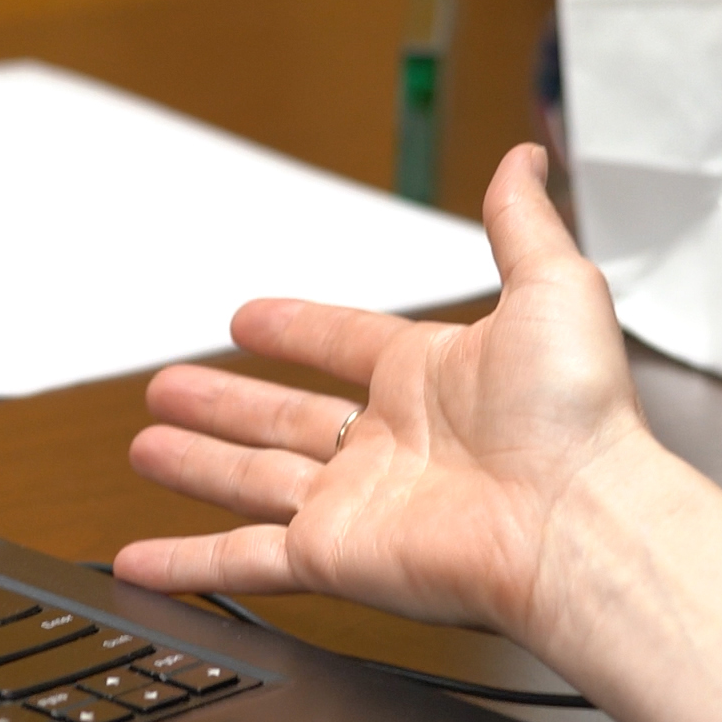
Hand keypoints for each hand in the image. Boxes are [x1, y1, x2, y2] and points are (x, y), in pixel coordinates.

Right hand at [116, 144, 653, 643]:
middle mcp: (390, 444)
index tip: (247, 319)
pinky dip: (186, 564)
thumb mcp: (552, 287)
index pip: (343, 344)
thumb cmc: (579, 417)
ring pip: (251, 481)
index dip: (295, 329)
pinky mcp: (333, 557)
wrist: (580, 521)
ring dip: (196, 465)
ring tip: (146, 447)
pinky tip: (141, 559)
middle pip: (283, 416)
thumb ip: (520, 222)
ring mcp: (357, 505)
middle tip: (169, 386)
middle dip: (225, 402)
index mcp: (431, 379)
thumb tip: (526, 157)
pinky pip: (242, 560)